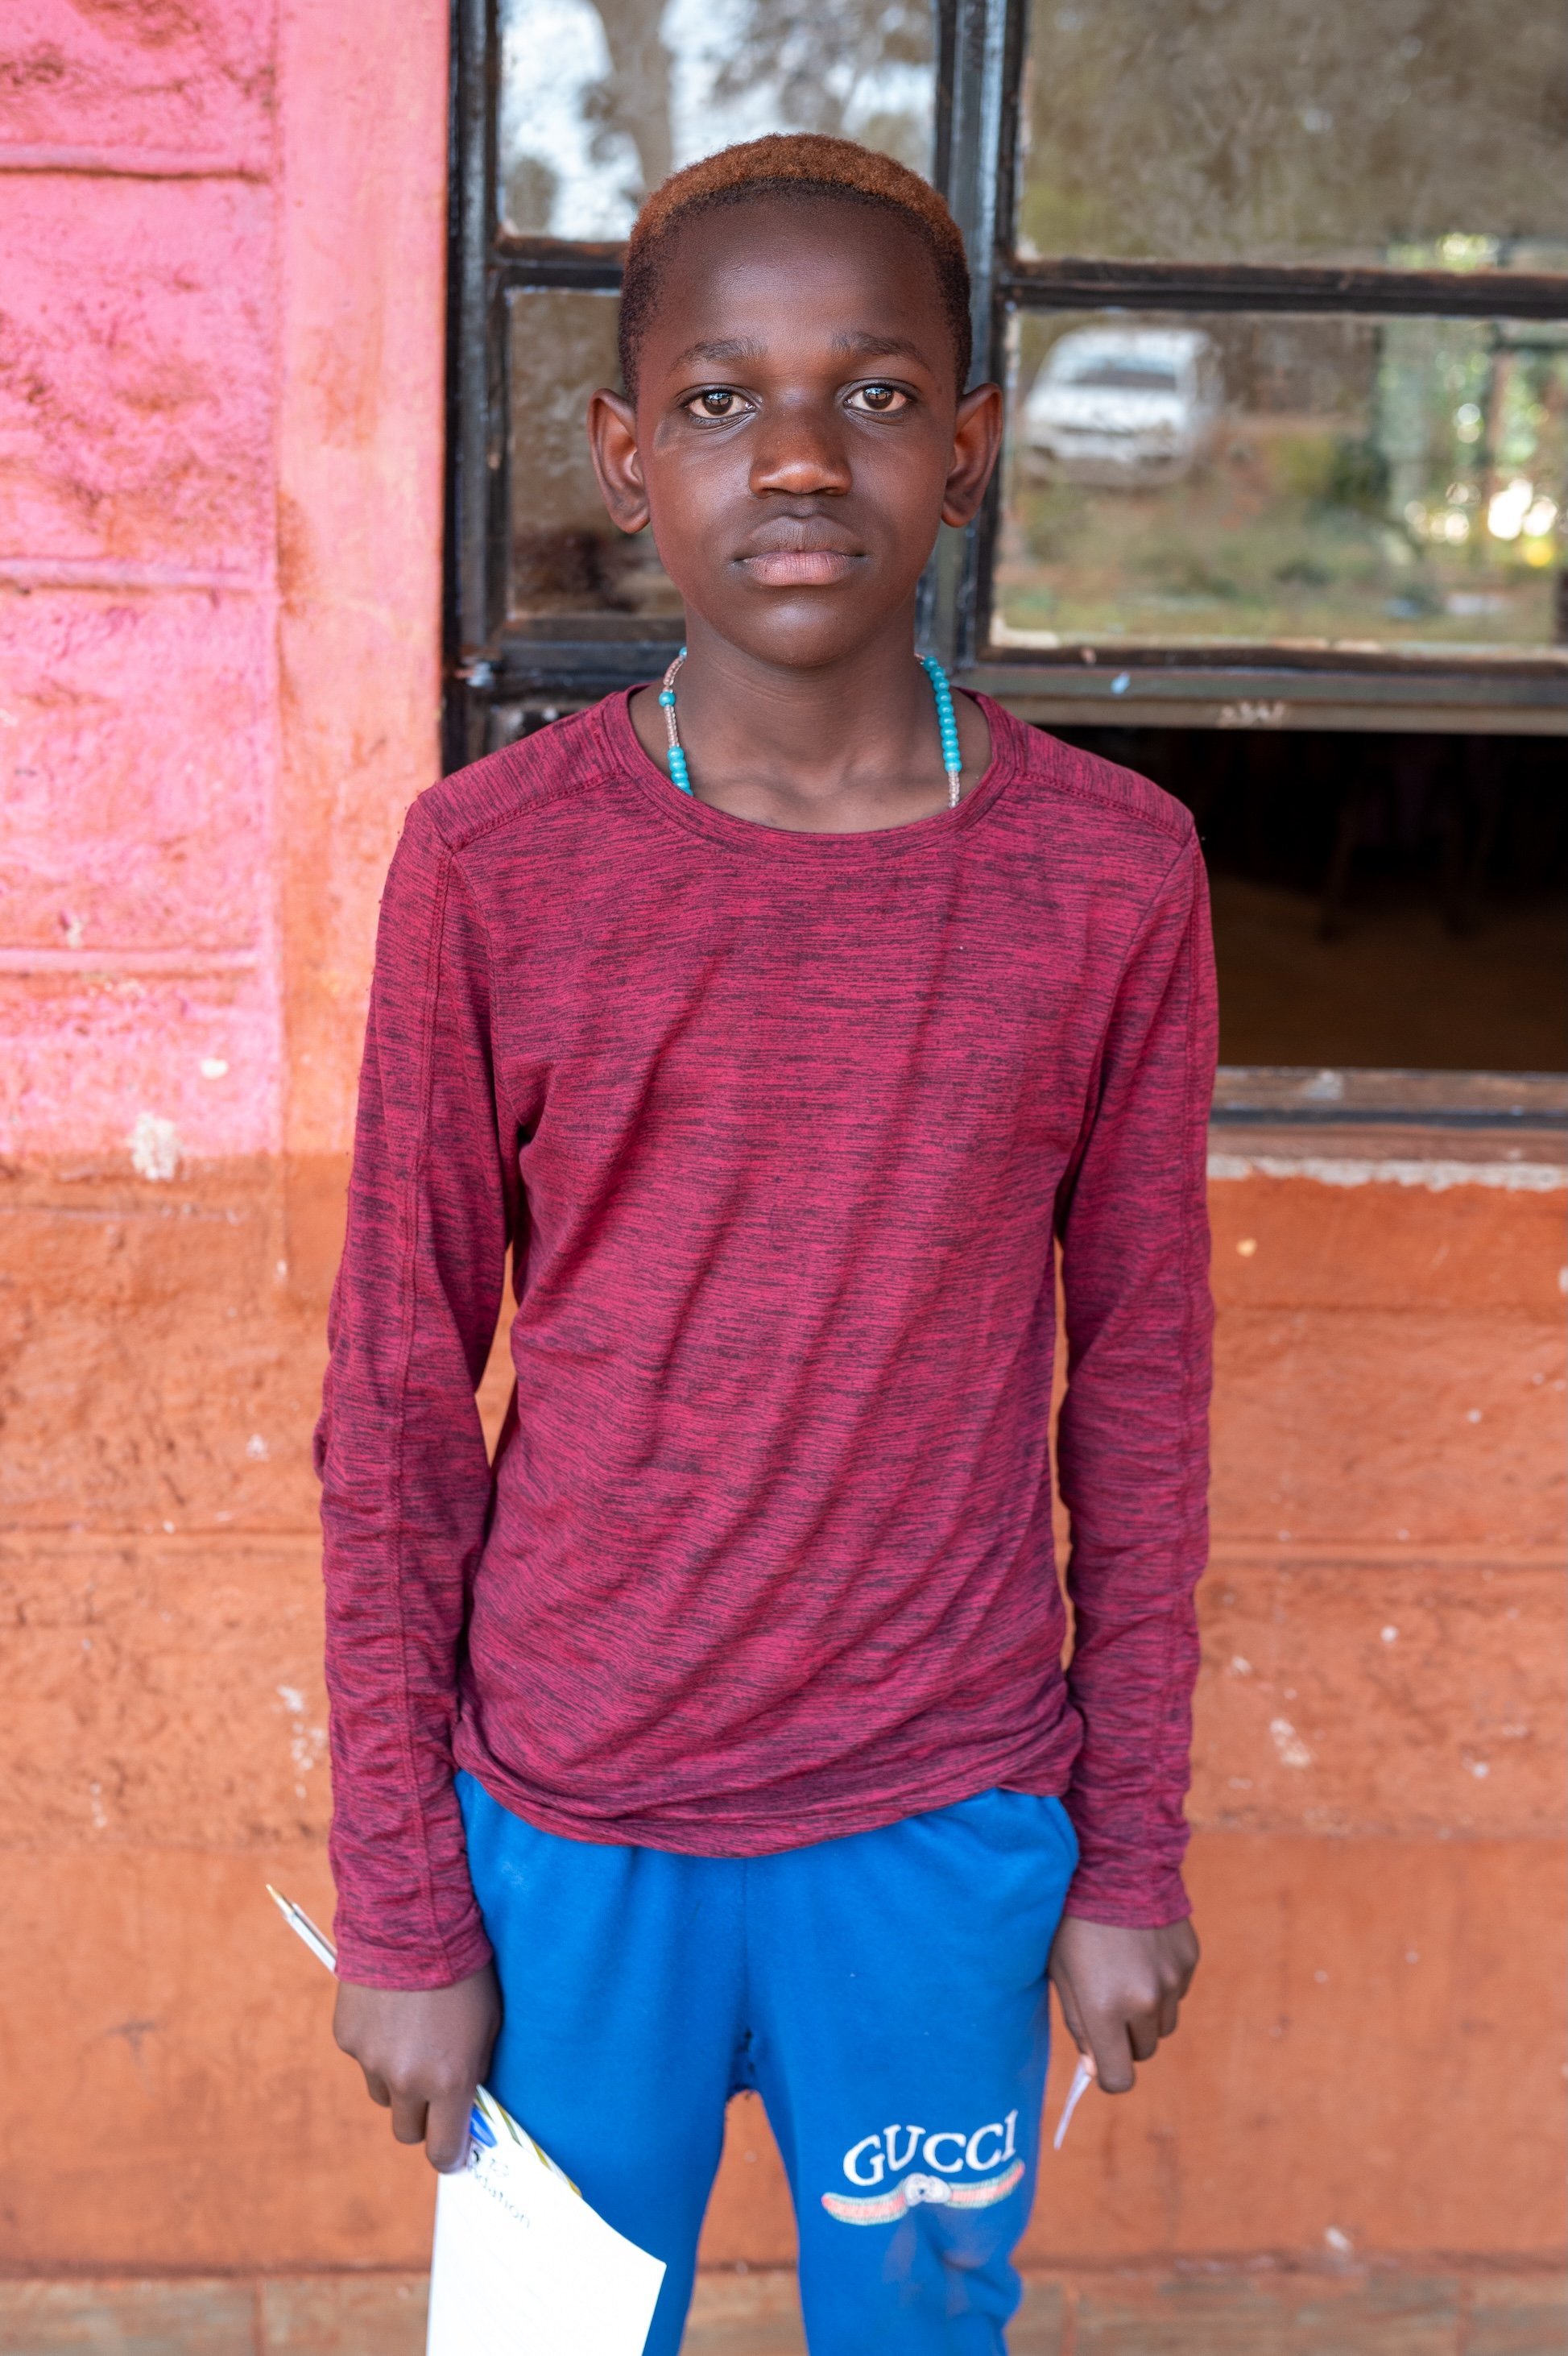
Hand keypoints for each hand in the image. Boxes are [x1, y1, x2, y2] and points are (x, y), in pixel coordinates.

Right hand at [333, 1963, 500, 2170]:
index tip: (454, 2147)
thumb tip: (468, 2102)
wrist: (413, 1923)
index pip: (444, 2150)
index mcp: (449, 2081)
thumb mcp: (488, 2025)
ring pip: (384, 2094)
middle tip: (433, 2089)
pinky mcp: (347, 2039)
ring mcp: (372, 2061)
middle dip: (422, 2118)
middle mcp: (408, 2080)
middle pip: (408, 2132)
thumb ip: (476, 2071)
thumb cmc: (464, 1971)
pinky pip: (363, 2058)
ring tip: (412, 2034)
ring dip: (397, 2079)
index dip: (450, 2153)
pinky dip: (375, 2045)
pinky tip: (390, 2010)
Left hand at [1047, 1915, 1198, 2094]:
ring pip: (1164, 2024)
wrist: (1114, 1861)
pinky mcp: (1189, 1960)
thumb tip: (1094, 2067)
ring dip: (1147, 2013)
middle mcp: (1144, 2000)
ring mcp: (1172, 1980)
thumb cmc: (1073, 1919)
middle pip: (1144, 2052)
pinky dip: (1163, 1984)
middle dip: (1127, 2038)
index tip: (1101, 2056)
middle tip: (1109, 2002)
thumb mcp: (1060, 1971)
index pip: (1118, 2077)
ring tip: (1125, 1972)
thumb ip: (1078, 2024)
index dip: (1108, 2072)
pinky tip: (1142, 1950)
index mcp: (1104, 2007)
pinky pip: (1179, 1993)